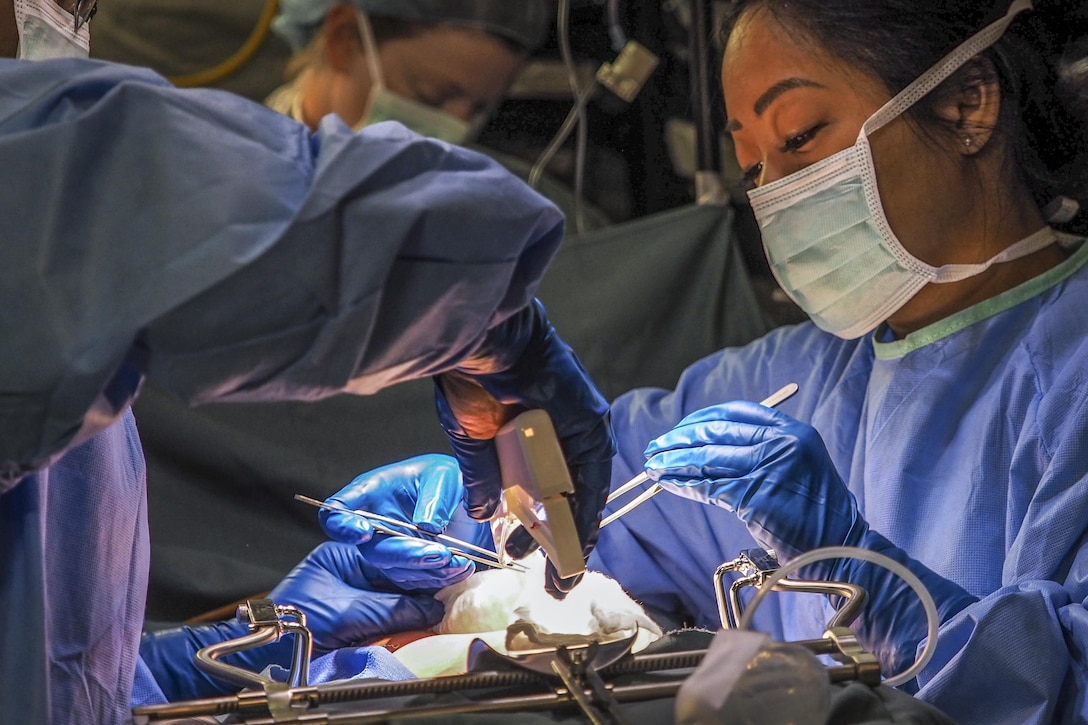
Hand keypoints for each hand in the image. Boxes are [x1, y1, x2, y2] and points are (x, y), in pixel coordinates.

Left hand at [140, 542, 443, 700]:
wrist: (268, 656)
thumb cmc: (297, 623)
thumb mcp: (347, 610)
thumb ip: (392, 607)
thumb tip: (432, 606)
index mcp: (343, 555)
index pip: (389, 550)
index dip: (419, 555)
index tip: (445, 558)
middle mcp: (352, 570)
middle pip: (398, 567)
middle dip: (428, 570)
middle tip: (458, 568)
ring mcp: (358, 593)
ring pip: (399, 588)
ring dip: (426, 589)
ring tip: (454, 585)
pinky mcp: (362, 616)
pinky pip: (394, 608)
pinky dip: (414, 609)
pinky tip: (435, 607)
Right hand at [320, 454, 486, 590]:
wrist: (465, 499)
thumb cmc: (447, 479)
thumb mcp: (445, 475)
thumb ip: (435, 496)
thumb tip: (426, 524)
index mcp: (372, 493)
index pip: (339, 511)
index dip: (343, 525)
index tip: (364, 532)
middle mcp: (375, 523)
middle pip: (373, 549)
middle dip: (406, 554)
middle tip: (439, 552)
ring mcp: (390, 548)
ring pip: (397, 570)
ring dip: (428, 569)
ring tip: (458, 559)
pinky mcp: (408, 568)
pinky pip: (417, 580)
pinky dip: (440, 576)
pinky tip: (462, 565)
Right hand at [435, 299, 614, 597]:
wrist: (483, 342)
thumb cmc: (470, 377)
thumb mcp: (471, 439)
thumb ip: (482, 477)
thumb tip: (480, 512)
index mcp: (529, 432)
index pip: (542, 488)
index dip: (538, 526)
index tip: (525, 554)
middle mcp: (559, 431)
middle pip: (567, 496)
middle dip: (560, 541)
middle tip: (555, 580)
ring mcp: (578, 427)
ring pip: (582, 491)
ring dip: (576, 534)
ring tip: (565, 573)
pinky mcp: (591, 421)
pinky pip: (591, 475)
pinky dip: (586, 510)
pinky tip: (576, 541)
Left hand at [644, 401, 975, 676]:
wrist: (842, 550)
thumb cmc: (816, 516)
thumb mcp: (797, 469)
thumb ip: (764, 452)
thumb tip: (711, 447)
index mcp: (794, 431)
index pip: (738, 412)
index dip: (703, 419)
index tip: (682, 428)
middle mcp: (783, 443)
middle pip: (718, 432)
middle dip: (681, 438)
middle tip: (656, 446)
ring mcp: (771, 469)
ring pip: (709, 459)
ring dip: (674, 462)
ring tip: (652, 466)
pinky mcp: (757, 497)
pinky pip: (710, 487)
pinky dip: (683, 484)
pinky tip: (667, 484)